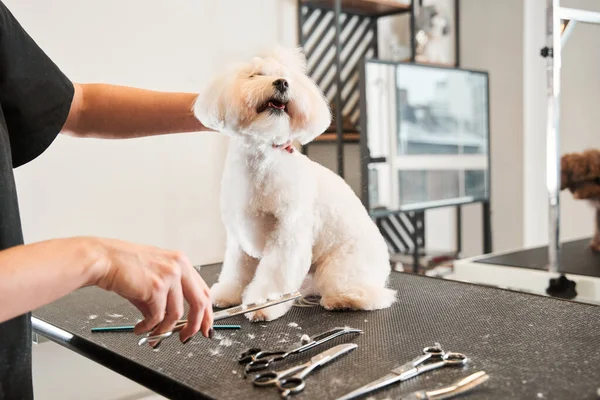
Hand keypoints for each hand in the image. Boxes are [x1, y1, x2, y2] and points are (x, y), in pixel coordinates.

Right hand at [90, 238, 212, 343]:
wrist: (103, 260)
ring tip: (152, 334)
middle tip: (186, 337)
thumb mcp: (153, 277)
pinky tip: (140, 328)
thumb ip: (166, 297)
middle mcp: (179, 267)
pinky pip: (157, 316)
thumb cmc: (123, 266)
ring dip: (164, 329)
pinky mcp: (156, 287)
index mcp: (181, 262)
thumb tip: (170, 322)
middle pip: (199, 303)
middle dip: (195, 326)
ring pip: (176, 314)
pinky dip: (148, 327)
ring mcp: (169, 276)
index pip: (203, 290)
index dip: (206, 312)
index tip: (205, 325)